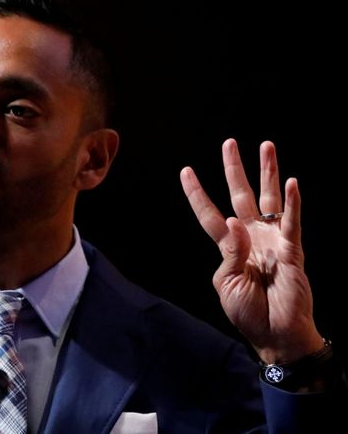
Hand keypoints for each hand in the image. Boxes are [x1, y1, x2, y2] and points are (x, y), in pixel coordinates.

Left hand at [180, 138, 322, 363]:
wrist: (275, 334)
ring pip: (269, 199)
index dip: (198, 193)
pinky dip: (292, 203)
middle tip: (229, 143)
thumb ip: (229, 252)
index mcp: (230, 246)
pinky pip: (291, 222)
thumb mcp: (226, 282)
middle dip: (235, 169)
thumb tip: (234, 221)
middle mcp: (251, 236)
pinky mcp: (292, 250)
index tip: (186, 171)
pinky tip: (292, 183)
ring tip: (266, 147)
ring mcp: (272, 240)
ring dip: (268, 173)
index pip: (209, 213)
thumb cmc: (248, 312)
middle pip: (241, 195)